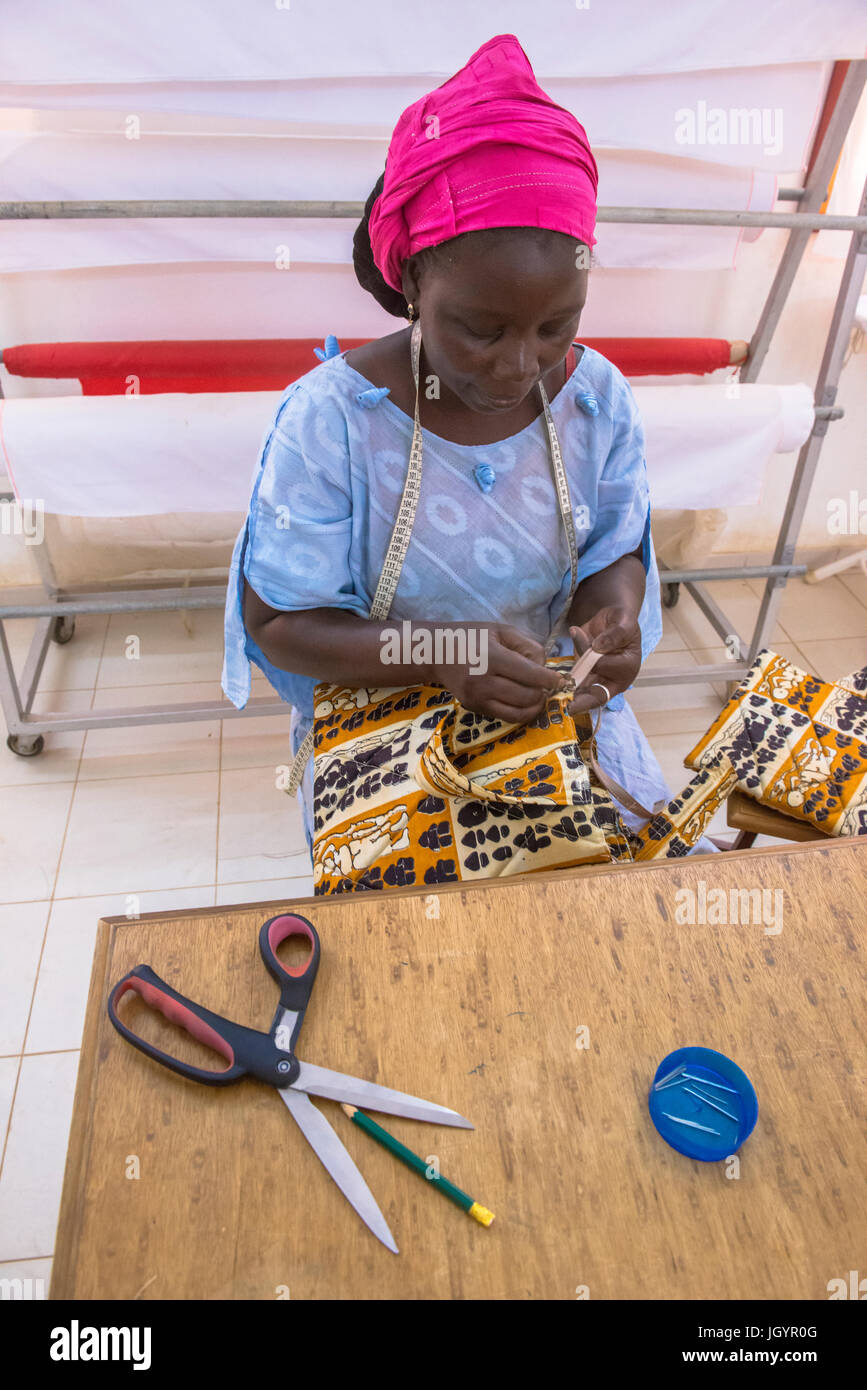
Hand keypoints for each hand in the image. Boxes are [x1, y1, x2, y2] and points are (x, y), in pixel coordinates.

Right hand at [431, 622, 563, 724]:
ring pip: (519, 712)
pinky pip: (506, 717)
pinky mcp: (475, 708)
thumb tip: (544, 668)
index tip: (561, 679)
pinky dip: (522, 713)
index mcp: (492, 657)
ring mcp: (478, 698)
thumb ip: (527, 645)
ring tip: (539, 695)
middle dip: (543, 692)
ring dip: (535, 706)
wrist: (437, 653)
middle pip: (527, 695)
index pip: (530, 674)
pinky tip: (526, 703)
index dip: (550, 679)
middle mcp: (483, 681)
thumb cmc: (472, 637)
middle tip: (547, 685)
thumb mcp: (500, 630)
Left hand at [565, 606, 641, 715]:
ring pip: (583, 694)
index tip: (588, 649)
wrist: (611, 621)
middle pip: (598, 695)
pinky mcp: (585, 676)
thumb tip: (598, 646)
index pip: (606, 668)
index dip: (593, 661)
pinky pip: (574, 685)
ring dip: (570, 697)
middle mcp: (613, 679)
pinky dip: (564, 687)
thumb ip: (613, 635)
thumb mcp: (623, 624)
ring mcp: (598, 680)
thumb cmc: (622, 622)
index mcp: (627, 668)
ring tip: (555, 700)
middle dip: (582, 702)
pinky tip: (553, 690)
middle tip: (568, 707)